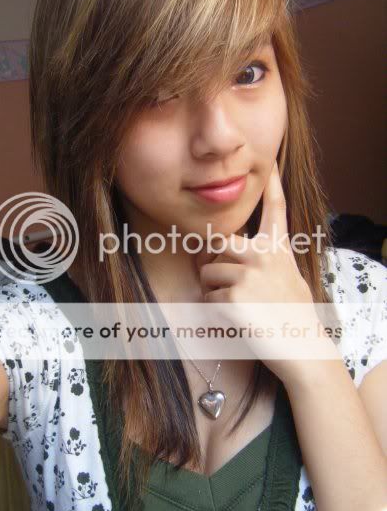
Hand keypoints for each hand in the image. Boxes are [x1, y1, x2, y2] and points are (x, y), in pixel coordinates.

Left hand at [195, 160, 331, 386]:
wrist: (302, 347)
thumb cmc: (294, 314)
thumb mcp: (288, 277)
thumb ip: (265, 260)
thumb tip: (228, 254)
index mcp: (277, 249)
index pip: (274, 208)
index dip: (271, 183)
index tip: (268, 163)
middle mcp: (262, 255)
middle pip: (218, 240)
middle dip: (212, 259)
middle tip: (225, 278)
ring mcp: (247, 274)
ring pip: (208, 273)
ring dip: (214, 289)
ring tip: (239, 305)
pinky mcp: (232, 296)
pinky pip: (207, 296)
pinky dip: (215, 309)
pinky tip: (237, 317)